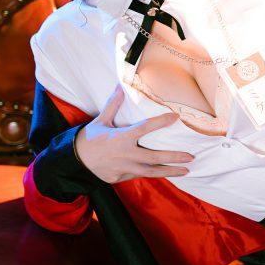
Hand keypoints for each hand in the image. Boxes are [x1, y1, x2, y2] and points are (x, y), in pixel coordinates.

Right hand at [75, 85, 193, 183]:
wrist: (73, 161)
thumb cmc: (88, 139)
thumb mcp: (100, 121)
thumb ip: (113, 105)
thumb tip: (120, 86)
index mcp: (121, 137)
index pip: (145, 128)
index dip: (161, 121)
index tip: (176, 117)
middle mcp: (125, 154)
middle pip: (154, 157)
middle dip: (174, 157)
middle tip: (191, 156)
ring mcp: (124, 168)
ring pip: (151, 172)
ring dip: (170, 171)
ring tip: (186, 170)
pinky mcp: (120, 178)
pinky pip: (139, 176)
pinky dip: (153, 175)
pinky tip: (167, 174)